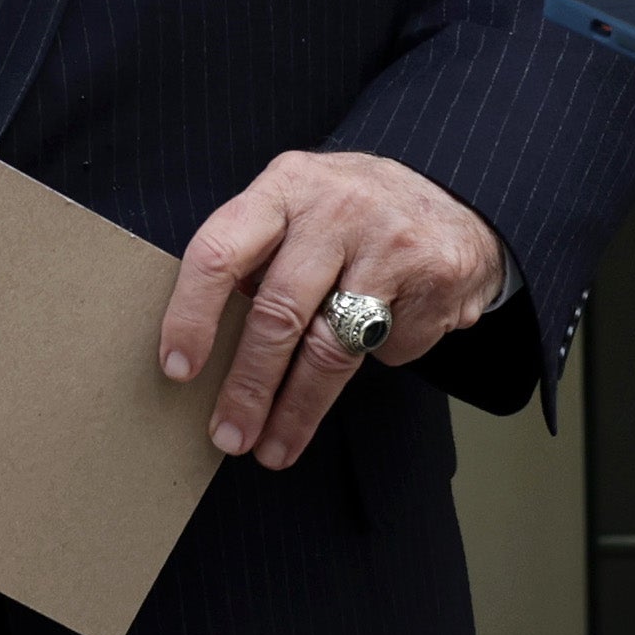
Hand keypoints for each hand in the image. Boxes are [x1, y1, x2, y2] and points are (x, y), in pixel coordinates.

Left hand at [159, 150, 506, 468]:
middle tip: (228, 435)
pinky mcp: (434, 277)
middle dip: (248, 386)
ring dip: (297, 410)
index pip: (221, 251)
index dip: (192, 315)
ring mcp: (391, 242)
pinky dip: (379, 358)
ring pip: (332, 348)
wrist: (456, 196)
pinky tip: (384, 339)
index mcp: (287, 186)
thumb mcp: (299, 204)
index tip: (178, 368)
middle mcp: (337, 208)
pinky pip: (389, 348)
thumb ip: (258, 251)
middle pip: (278, 313)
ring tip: (274, 448)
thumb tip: (208, 339)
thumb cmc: (353, 212)